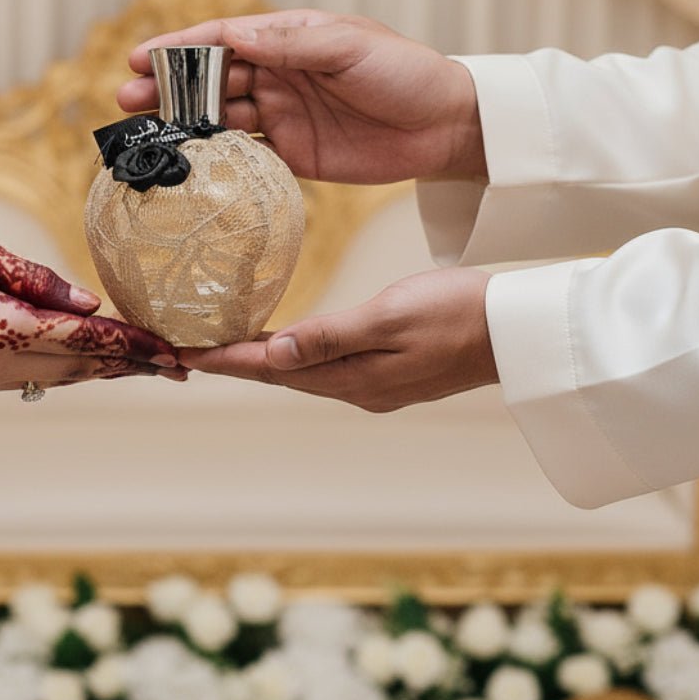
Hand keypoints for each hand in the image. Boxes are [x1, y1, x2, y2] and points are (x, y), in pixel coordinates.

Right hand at [0, 225, 182, 394]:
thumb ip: (36, 279)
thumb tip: (90, 303)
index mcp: (4, 329)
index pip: (89, 341)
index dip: (137, 349)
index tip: (176, 356)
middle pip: (83, 368)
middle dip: (132, 367)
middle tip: (179, 368)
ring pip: (60, 377)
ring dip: (103, 371)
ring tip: (144, 366)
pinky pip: (33, 378)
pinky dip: (68, 369)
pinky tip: (86, 360)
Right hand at [118, 11, 486, 184]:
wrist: (446, 126)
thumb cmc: (404, 72)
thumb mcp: (349, 46)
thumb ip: (291, 45)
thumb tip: (234, 37)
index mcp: (289, 38)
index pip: (222, 39)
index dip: (178, 48)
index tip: (139, 58)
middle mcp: (279, 74)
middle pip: (210, 79)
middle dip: (167, 87)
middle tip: (125, 99)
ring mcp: (283, 114)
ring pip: (220, 117)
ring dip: (182, 123)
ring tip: (144, 132)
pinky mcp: (293, 154)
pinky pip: (245, 154)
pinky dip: (215, 157)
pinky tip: (185, 161)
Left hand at [178, 268, 494, 412]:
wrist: (518, 329)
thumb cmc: (458, 311)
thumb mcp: (391, 316)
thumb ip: (332, 336)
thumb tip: (275, 353)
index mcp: (354, 377)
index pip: (272, 370)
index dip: (224, 361)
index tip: (180, 356)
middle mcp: (358, 388)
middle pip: (280, 376)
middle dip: (233, 364)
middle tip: (187, 351)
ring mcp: (375, 383)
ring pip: (301, 372)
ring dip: (261, 361)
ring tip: (223, 347)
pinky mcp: (390, 373)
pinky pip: (325, 367)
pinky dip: (295, 356)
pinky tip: (286, 344)